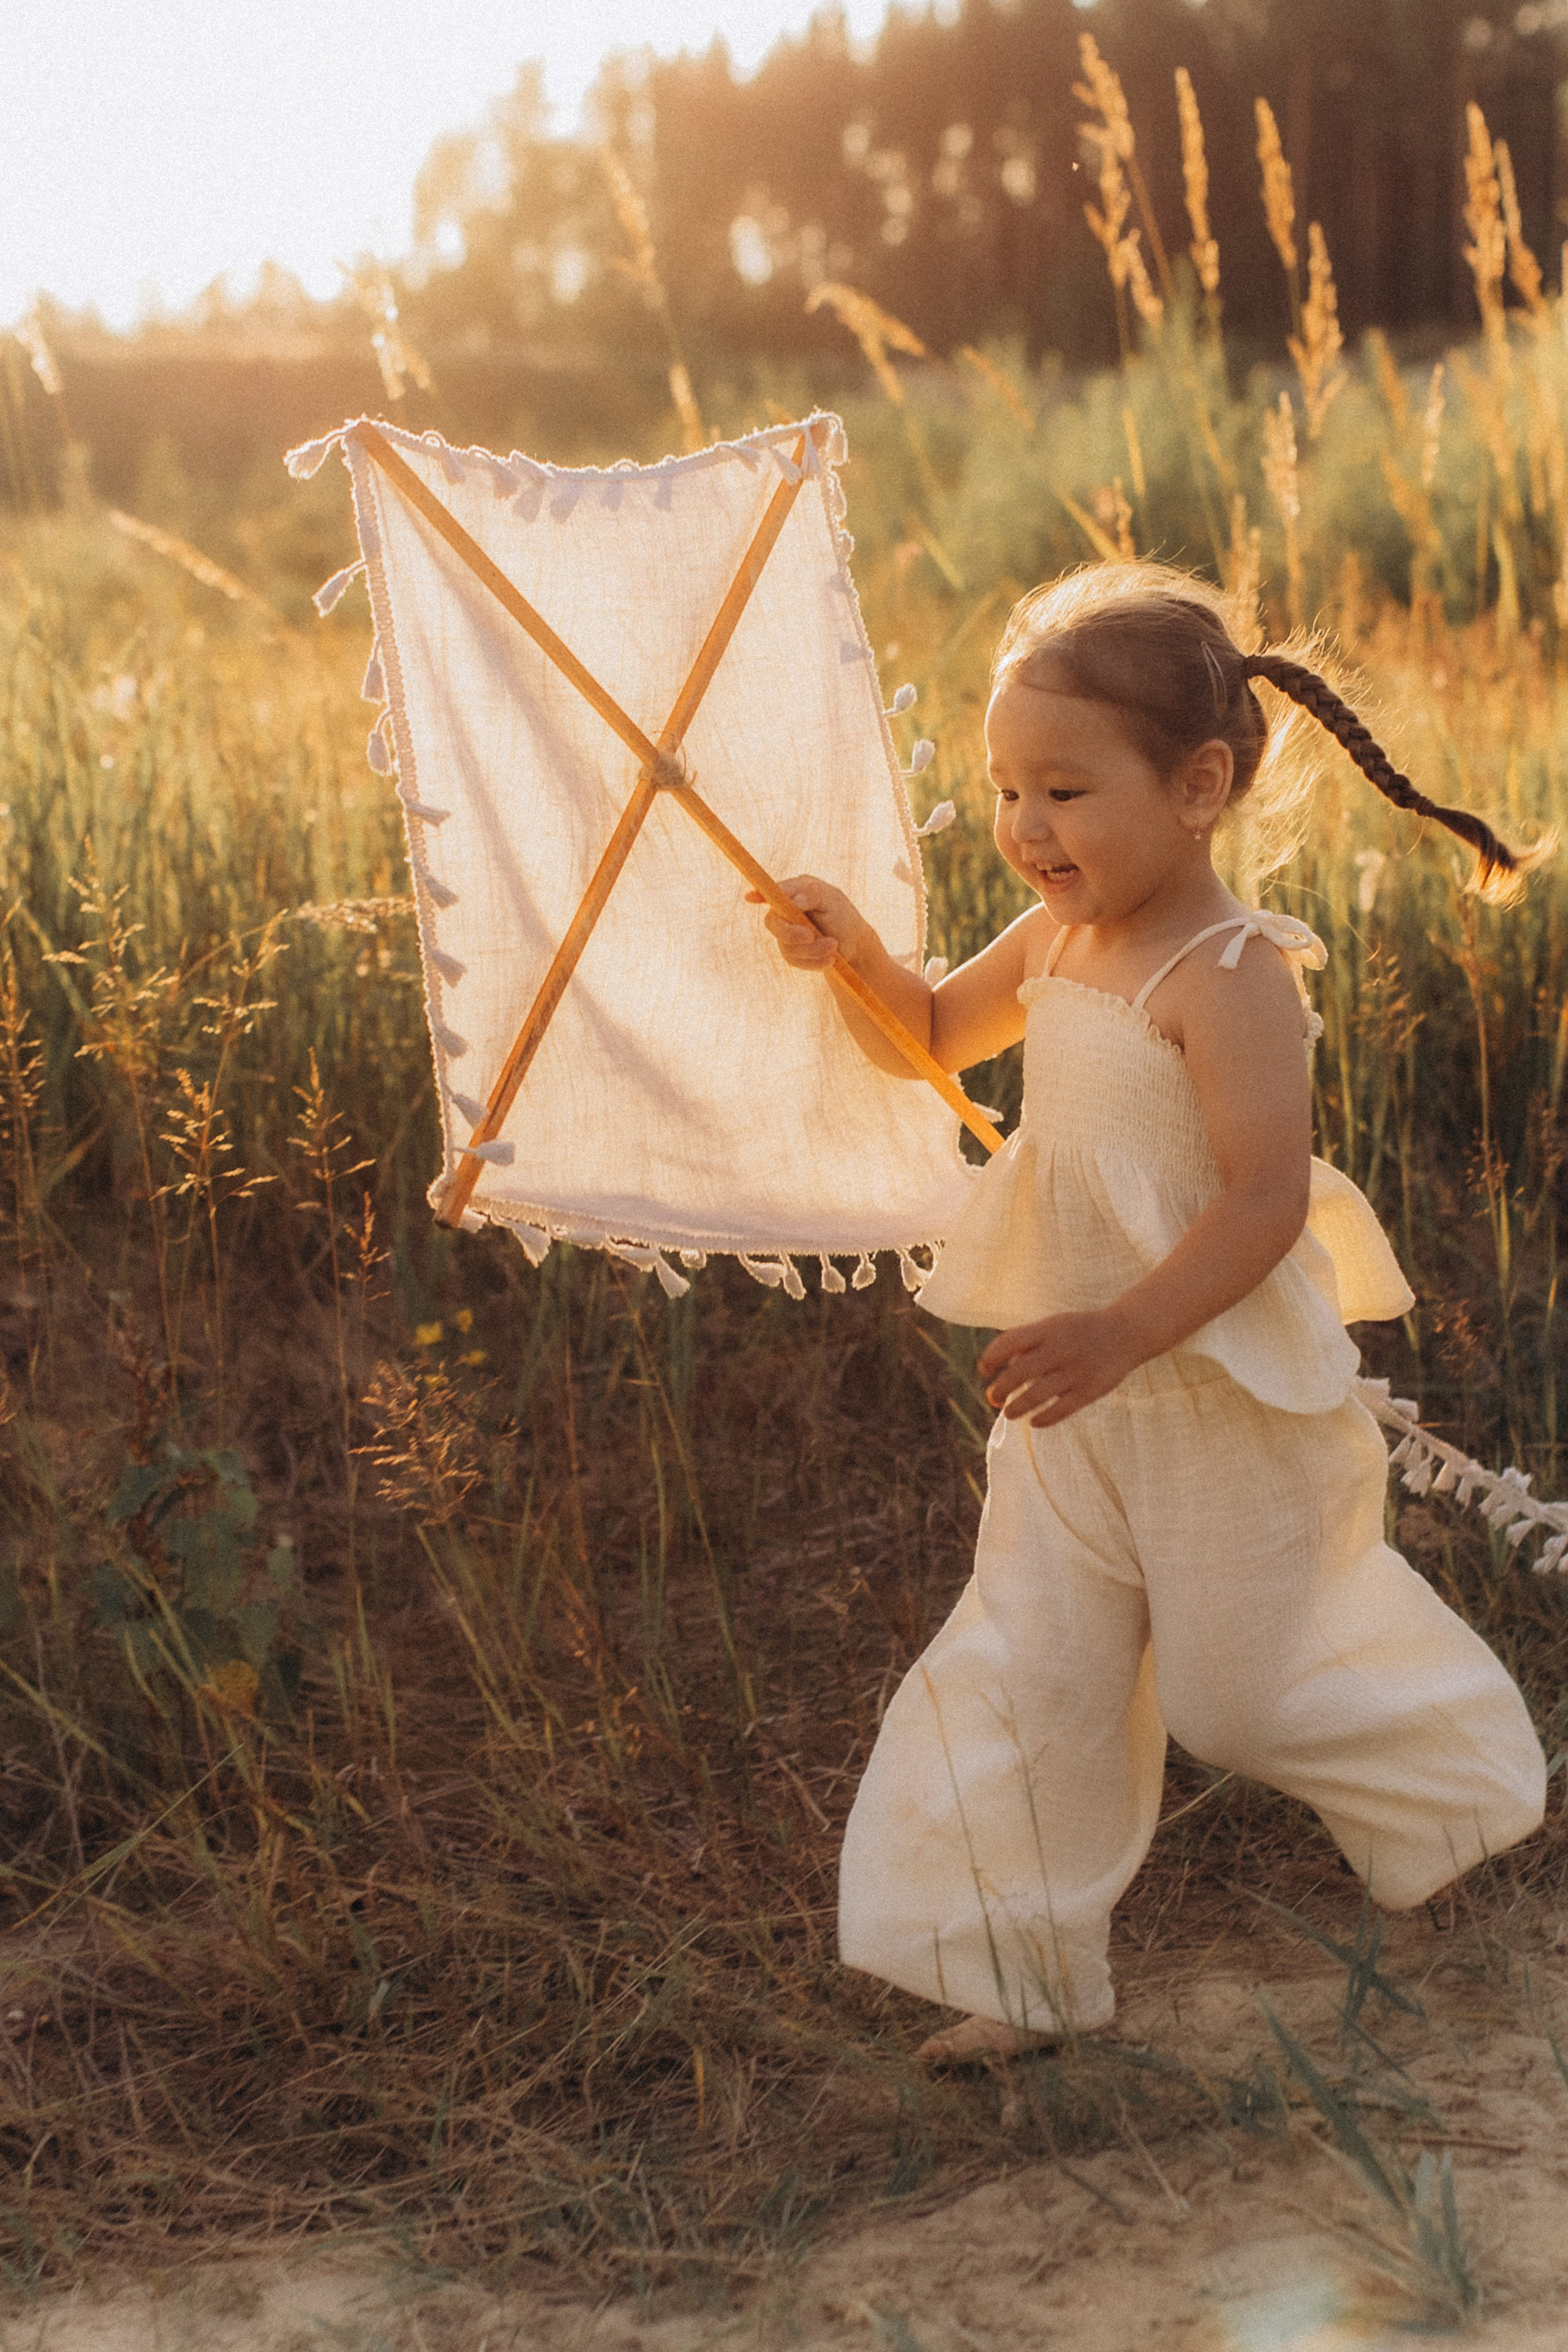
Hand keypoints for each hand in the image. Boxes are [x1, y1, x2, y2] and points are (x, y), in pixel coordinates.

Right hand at [745, 874, 870, 972]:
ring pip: (787, 945)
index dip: (760, 895)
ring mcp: (786, 934)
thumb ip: (814, 894)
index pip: (773, 892)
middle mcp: (785, 912)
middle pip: (773, 923)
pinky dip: (814, 961)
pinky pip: (795, 960)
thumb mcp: (834, 900)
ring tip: (834, 946)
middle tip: (811, 936)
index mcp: (795, 891)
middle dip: (791, 933)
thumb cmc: (843, 916)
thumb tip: (794, 901)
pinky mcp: (791, 953)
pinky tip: (830, 959)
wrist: (853, 944)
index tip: (750, 897)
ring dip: (812, 949)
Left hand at [978, 1309, 1139, 1426]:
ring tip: (1008, 1413)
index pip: (1008, 1342)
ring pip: (1036, 1395)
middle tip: (993, 1398)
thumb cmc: (1080, 1331)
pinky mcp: (1090, 1390)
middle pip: (1018, 1372)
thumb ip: (1028, 1341)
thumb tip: (1001, 1365)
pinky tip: (1034, 1422)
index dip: (990, 1357)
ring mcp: (1076, 1371)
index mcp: (1048, 1330)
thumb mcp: (1054, 1325)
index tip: (985, 1370)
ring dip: (1016, 1407)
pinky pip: (1061, 1411)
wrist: (1127, 1333)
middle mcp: (1060, 1349)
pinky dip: (1043, 1419)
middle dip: (999, 1388)